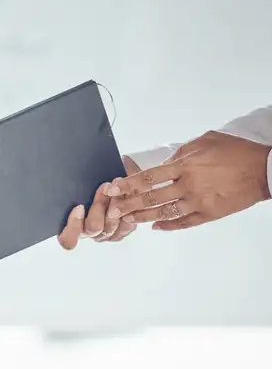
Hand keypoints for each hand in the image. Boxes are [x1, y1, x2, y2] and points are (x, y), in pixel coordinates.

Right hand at [57, 156, 140, 249]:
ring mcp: (105, 234)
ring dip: (115, 204)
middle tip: (104, 188)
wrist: (112, 182)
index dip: (73, 226)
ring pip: (111, 226)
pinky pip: (126, 226)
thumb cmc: (90, 184)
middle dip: (99, 205)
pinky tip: (127, 194)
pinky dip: (128, 209)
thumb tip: (62, 181)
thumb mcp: (80, 186)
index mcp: (72, 227)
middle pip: (93, 228)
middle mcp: (87, 234)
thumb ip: (73, 191)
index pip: (67, 238)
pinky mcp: (122, 231)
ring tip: (116, 185)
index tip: (79, 207)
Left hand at [104, 131, 271, 230]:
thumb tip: (164, 162)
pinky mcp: (210, 214)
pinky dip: (169, 226)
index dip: (128, 184)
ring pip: (164, 212)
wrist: (266, 170)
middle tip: (112, 210)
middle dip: (128, 204)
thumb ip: (182, 152)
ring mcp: (199, 202)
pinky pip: (185, 223)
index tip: (112, 189)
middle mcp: (188, 186)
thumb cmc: (237, 152)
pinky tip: (156, 227)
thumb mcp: (206, 142)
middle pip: (151, 198)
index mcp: (185, 166)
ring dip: (144, 217)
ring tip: (128, 220)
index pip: (148, 177)